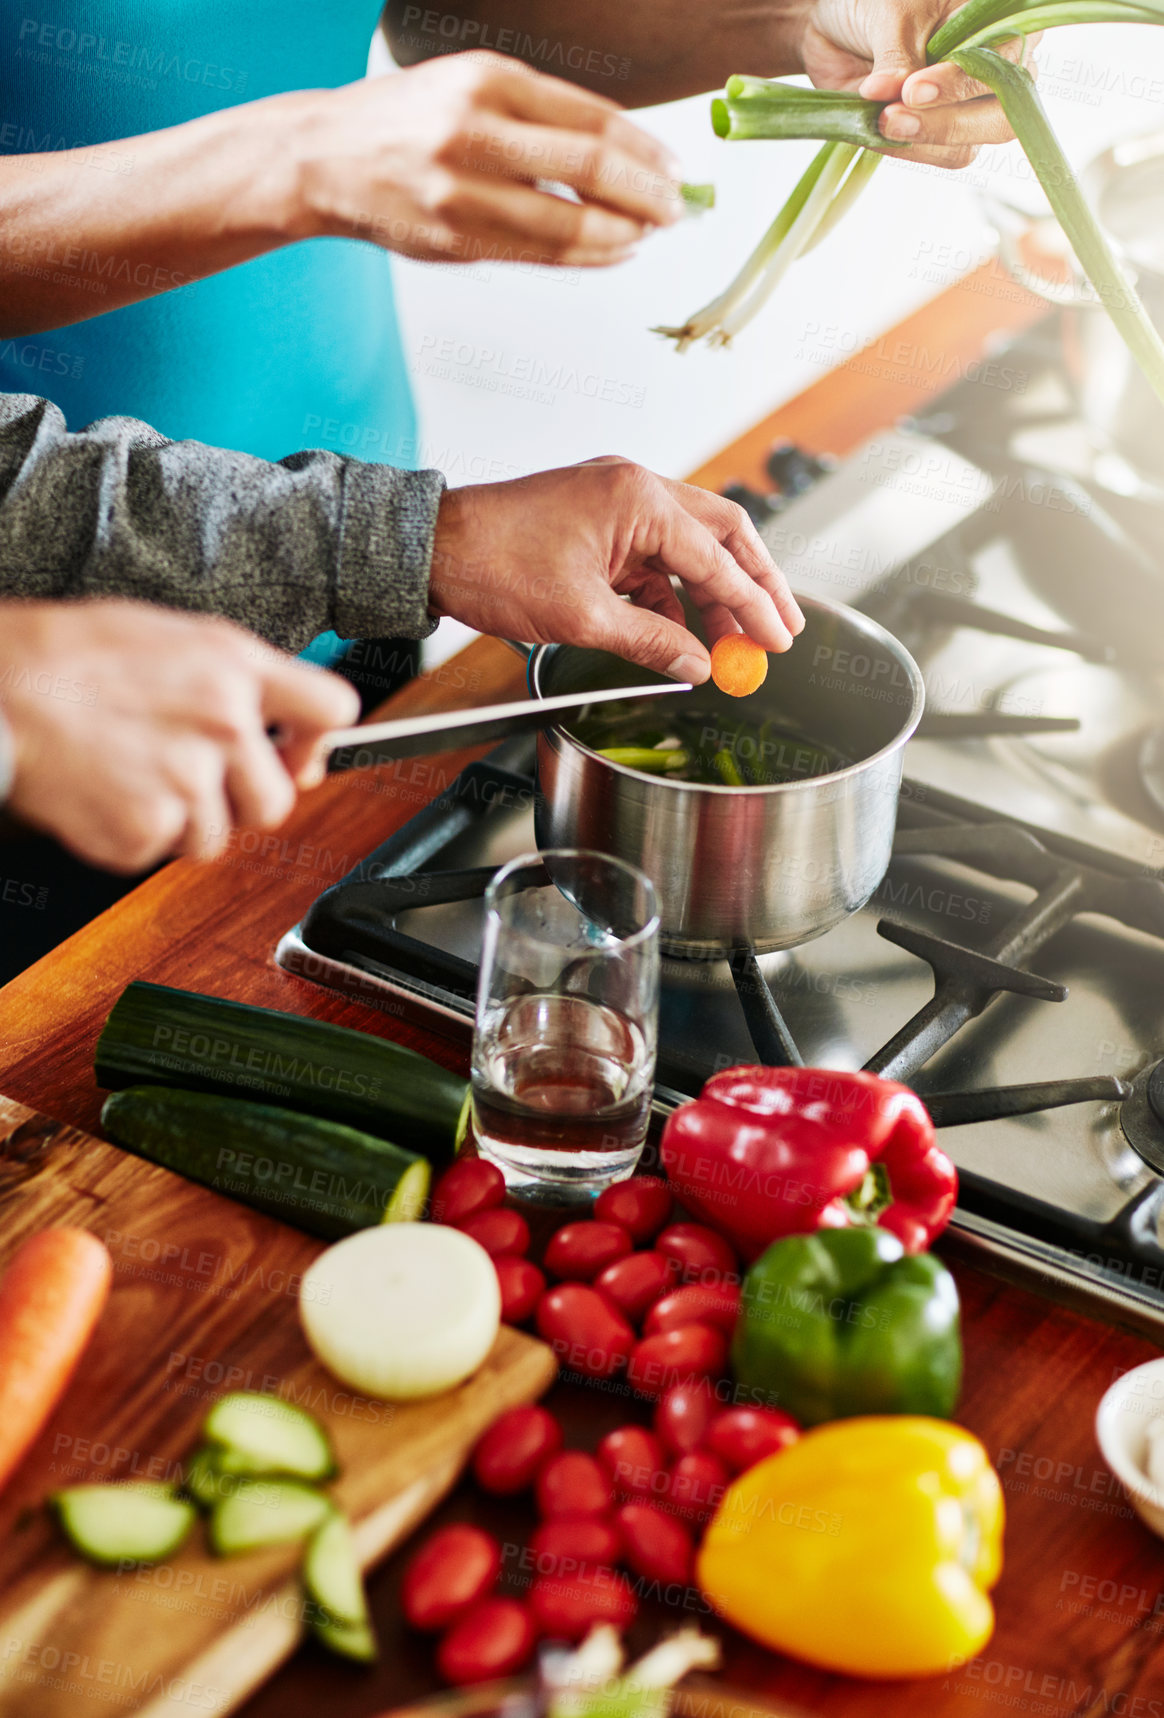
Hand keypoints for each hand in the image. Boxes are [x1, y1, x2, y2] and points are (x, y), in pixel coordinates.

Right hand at [0, 602, 358, 871]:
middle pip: (276, 801)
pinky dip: (132, 834)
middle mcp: (221, 724)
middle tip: (189, 776)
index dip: (318, 740)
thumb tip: (285, 726)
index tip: (299, 752)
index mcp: (233, 667)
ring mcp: (185, 780)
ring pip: (216, 837)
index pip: (333, 708)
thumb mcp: (170, 637)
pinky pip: (159, 852)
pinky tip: (104, 791)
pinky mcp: (145, 828)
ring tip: (130, 773)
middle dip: (240, 801)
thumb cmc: (68, 656)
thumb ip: (237, 679)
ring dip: (181, 820)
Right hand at [288, 51, 682, 267]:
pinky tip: (613, 252)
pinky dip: (586, 256)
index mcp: (486, 81)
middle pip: (587, 167)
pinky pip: (538, 255)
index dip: (643, 149)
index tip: (674, 168)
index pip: (588, 117)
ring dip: (621, 233)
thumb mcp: (469, 86)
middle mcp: (473, 132)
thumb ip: (537, 114)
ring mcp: (461, 193)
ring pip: (566, 222)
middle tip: (676, 208)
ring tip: (648, 234)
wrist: (324, 158)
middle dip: (645, 194)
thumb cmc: (405, 123)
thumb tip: (622, 151)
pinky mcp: (454, 241)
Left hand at [428, 457, 804, 682]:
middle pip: (721, 534)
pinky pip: (651, 555)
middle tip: (780, 628)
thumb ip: (651, 642)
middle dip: (753, 584)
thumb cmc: (494, 565)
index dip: (753, 606)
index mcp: (638, 498)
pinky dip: (670, 592)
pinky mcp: (597, 518)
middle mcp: (634, 487)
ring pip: (687, 546)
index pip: (718, 558)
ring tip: (731, 643)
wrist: (433, 548)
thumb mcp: (582, 617)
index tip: (778, 640)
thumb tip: (696, 665)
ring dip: (711, 593)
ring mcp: (615, 498)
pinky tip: (681, 631)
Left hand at [798, 0, 1036, 166]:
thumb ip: (899, 57)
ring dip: (919, 142)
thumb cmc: (877, 1)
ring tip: (880, 121)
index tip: (914, 90)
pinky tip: (875, 132)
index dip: (960, 84)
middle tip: (893, 117)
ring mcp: (967, 109)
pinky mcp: (936, 136)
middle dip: (944, 123)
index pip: (1001, 66)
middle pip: (997, 120)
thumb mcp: (892, 13)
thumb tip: (897, 93)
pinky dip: (902, 149)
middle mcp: (996, 71)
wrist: (835, 23)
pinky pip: (932, 156)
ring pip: (964, 148)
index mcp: (1002, 24)